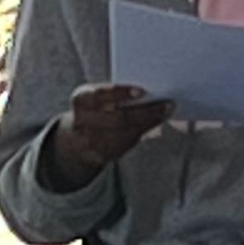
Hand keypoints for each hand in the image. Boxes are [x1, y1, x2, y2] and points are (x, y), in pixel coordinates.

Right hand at [47, 84, 173, 190]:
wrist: (77, 139)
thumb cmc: (96, 109)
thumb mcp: (98, 97)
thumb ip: (116, 93)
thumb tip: (149, 89)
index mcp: (81, 100)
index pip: (100, 95)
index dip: (121, 93)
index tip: (143, 91)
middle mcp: (83, 122)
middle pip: (118, 118)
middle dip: (144, 112)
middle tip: (166, 105)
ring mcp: (91, 141)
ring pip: (125, 133)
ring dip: (149, 122)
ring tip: (166, 112)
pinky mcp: (103, 155)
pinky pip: (127, 143)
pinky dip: (143, 131)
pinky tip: (156, 122)